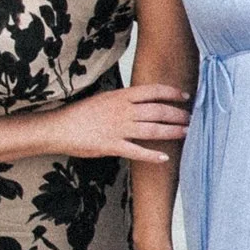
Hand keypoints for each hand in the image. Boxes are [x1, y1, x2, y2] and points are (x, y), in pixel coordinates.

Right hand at [51, 83, 189, 161]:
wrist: (58, 127)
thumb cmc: (80, 113)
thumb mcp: (104, 99)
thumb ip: (125, 100)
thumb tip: (144, 100)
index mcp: (120, 97)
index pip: (153, 91)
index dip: (172, 93)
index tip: (185, 97)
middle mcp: (122, 111)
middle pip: (158, 111)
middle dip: (178, 114)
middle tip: (192, 118)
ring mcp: (118, 129)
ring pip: (152, 129)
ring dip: (172, 132)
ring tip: (186, 133)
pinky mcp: (111, 146)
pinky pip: (136, 151)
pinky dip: (151, 155)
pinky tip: (164, 158)